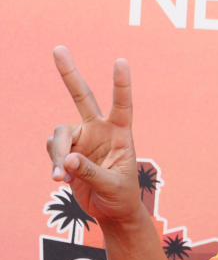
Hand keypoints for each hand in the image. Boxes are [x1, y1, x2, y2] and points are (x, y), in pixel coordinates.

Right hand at [46, 46, 141, 223]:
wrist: (112, 210)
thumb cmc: (122, 196)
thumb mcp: (113, 186)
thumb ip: (90, 172)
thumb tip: (66, 159)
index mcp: (121, 134)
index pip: (123, 105)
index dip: (121, 84)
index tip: (121, 60)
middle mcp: (101, 130)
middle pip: (83, 97)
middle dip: (69, 74)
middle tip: (58, 48)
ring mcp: (83, 138)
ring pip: (59, 133)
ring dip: (56, 154)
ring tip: (60, 177)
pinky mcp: (68, 150)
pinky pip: (53, 149)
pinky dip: (53, 163)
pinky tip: (59, 178)